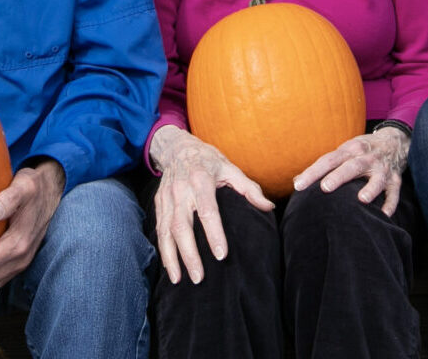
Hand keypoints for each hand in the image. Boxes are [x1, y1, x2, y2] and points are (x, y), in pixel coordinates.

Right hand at [150, 125, 272, 284]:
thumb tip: (269, 207)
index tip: (222, 255)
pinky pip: (159, 231)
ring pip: (166, 232)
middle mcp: (180, 190)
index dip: (214, 233)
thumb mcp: (230, 167)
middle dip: (189, 254)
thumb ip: (249, 188)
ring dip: (171, 258)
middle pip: (182, 226)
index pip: (207, 210)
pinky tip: (170, 268)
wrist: (176, 148)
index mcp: (201, 180)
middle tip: (199, 277)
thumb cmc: (208, 160)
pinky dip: (163, 251)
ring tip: (179, 280)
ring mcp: (166, 199)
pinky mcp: (158, 205)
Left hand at [293, 126, 409, 216]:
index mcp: (350, 150)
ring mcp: (382, 169)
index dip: (313, 172)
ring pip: (377, 179)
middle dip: (339, 177)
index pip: (328, 160)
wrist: (395, 141)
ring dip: (370, 188)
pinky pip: (394, 193)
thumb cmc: (362, 150)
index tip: (298, 185)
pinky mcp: (395, 180)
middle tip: (325, 188)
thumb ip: (323, 166)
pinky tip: (384, 215)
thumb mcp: (344, 151)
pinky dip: (390, 204)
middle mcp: (366, 157)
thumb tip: (296, 182)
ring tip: (362, 199)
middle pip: (352, 166)